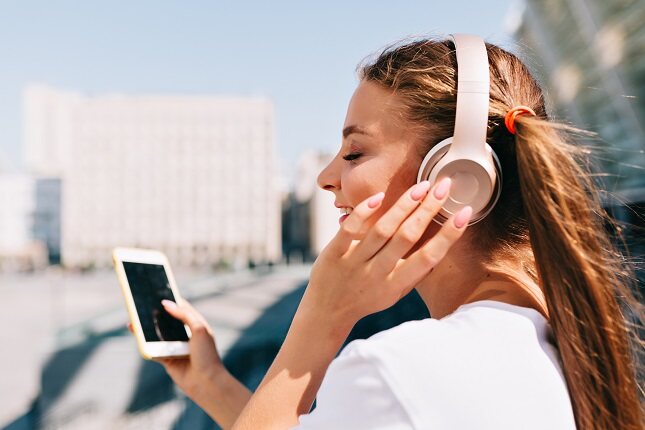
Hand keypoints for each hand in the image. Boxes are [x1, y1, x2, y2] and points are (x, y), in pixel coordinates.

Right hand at [127, 299, 223, 398]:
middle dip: (154, 313)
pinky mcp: (166, 358)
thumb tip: (166, 303)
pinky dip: (144, 342)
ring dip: (146, 327)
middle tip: (140, 302)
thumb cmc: (207, 354)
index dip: (170, 299)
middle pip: (166, 319)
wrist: (206, 382)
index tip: (156, 291)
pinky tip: (136, 333)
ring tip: (133, 317)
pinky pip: (153, 348)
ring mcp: (175, 346)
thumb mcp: (199, 328)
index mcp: (195, 324)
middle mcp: (184, 334)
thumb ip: (184, 314)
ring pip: (157, 333)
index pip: (181, 307)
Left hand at [303, 177, 470, 327]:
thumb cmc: (368, 298)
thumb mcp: (396, 292)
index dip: (449, 235)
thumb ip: (415, 272)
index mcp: (397, 284)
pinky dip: (364, 212)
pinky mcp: (334, 254)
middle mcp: (378, 273)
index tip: (465, 212)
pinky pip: (350, 230)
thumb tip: (441, 245)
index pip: (429, 257)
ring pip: (382, 230)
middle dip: (428, 210)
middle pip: (407, 237)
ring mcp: (355, 263)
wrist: (327, 312)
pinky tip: (380, 197)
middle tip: (444, 186)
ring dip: (403, 206)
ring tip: (421, 187)